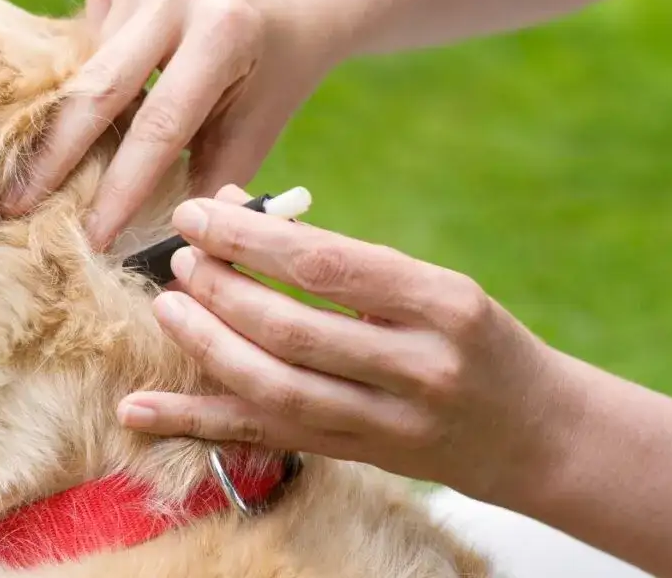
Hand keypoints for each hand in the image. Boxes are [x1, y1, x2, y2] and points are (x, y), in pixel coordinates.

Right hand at [0, 0, 360, 248]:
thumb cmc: (281, 65)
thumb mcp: (260, 122)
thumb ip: (213, 179)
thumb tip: (161, 246)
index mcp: (220, 34)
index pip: (158, 127)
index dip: (120, 189)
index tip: (91, 238)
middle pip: (94, 90)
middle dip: (51, 156)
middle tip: (12, 207)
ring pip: (86, 69)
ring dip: (76, 120)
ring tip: (50, 166)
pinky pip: (88, 45)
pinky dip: (94, 82)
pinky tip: (109, 97)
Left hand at [117, 185, 584, 500]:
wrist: (533, 432)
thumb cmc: (470, 338)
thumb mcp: (431, 286)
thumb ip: (344, 261)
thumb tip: (240, 214)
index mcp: (442, 304)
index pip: (329, 265)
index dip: (251, 239)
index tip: (198, 213)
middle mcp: (419, 367)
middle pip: (295, 330)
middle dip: (223, 292)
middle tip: (180, 261)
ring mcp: (389, 423)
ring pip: (277, 389)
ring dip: (208, 348)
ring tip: (167, 309)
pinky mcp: (357, 457)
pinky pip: (266, 438)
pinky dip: (196, 422)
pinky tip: (139, 409)